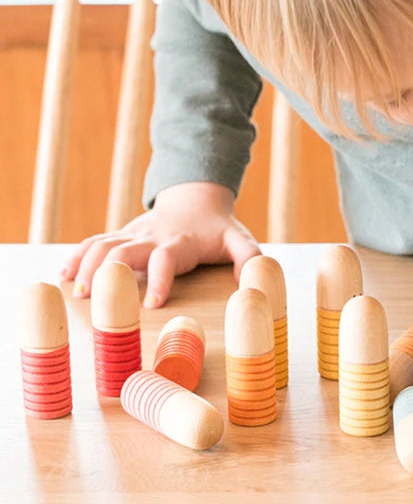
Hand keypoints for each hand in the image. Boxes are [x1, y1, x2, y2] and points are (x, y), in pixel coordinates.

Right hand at [61, 182, 260, 307]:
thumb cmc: (218, 228)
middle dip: (107, 274)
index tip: (153, 304)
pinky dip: (78, 256)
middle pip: (123, 250)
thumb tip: (256, 280)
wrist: (197, 198)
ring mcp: (134, 234)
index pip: (166, 259)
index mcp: (180, 243)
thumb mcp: (239, 240)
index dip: (159, 279)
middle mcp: (152, 237)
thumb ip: (249, 259)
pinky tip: (64, 274)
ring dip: (87, 266)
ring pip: (103, 245)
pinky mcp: (123, 234)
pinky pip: (94, 241)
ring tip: (76, 292)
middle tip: (94, 300)